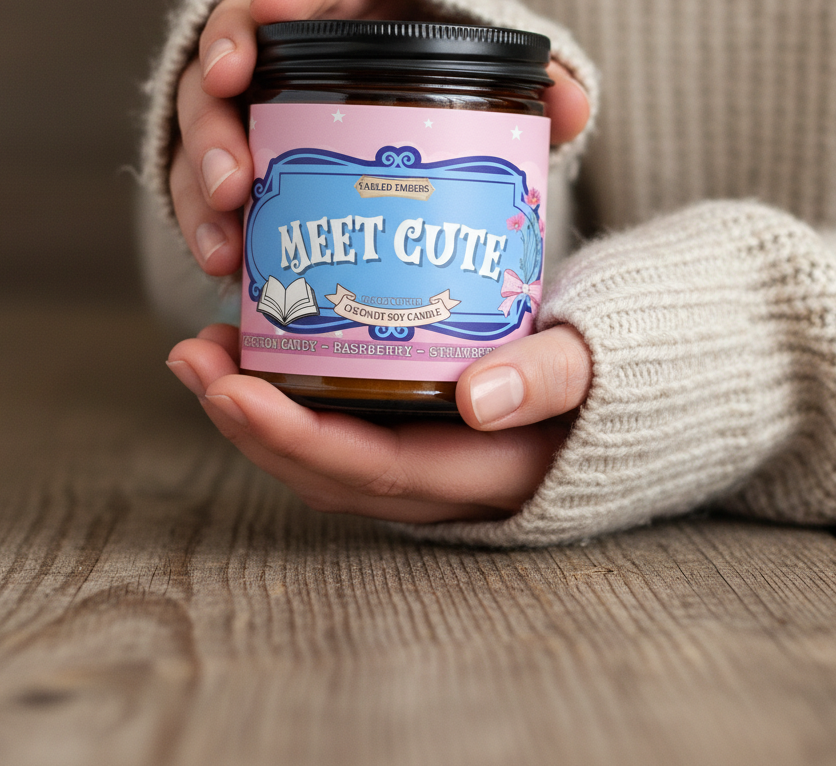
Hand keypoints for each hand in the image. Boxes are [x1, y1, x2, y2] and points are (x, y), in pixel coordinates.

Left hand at [167, 323, 590, 522]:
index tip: (227, 383)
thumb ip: (552, 377)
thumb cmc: (624, 366)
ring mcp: (431, 465)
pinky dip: (292, 402)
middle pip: (327, 472)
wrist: (644, 382)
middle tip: (191, 354)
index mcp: (487, 477)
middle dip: (248, 421)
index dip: (291, 435)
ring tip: (205, 350)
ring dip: (257, 411)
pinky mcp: (423, 438)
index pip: (371, 469)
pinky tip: (263, 353)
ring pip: (324, 457)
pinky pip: (343, 432)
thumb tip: (480, 398)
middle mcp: (446, 486)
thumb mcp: (601, 365)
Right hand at [170, 0, 590, 275]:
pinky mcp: (234, 153)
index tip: (280, 10)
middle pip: (229, 52)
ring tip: (226, 225)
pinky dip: (205, 221)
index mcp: (345, 2)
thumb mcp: (479, 72)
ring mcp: (247, 98)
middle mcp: (280, 43)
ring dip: (202, 173)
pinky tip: (224, 262)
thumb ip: (528, 83)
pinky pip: (198, 181)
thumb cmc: (435, 81)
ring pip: (202, 121)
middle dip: (221, 106)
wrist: (398, 114)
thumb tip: (570, 105)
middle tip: (238, 166)